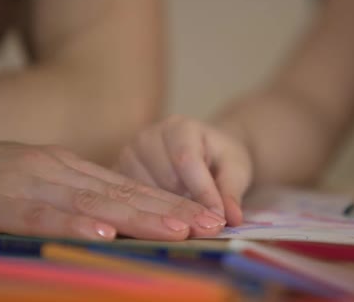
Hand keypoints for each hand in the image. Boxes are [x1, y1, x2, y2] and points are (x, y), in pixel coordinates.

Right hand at [0, 140, 225, 239]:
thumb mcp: (33, 184)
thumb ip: (69, 198)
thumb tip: (107, 220)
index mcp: (66, 168)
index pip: (127, 187)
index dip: (166, 202)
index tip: (200, 216)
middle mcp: (57, 171)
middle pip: (122, 194)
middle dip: (168, 210)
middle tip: (208, 224)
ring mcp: (29, 183)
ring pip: (94, 203)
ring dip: (138, 218)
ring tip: (178, 229)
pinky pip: (42, 217)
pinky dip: (76, 226)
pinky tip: (105, 236)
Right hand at [115, 116, 252, 225]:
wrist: (204, 153)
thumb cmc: (220, 159)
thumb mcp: (236, 170)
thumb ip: (232, 191)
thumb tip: (231, 218)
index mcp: (178, 127)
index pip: (186, 161)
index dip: (203, 193)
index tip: (218, 220)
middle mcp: (147, 137)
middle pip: (165, 181)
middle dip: (187, 207)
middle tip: (205, 226)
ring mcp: (128, 156)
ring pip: (146, 196)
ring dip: (169, 213)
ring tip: (187, 219)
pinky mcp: (117, 177)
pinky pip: (131, 203)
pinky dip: (151, 216)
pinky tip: (167, 223)